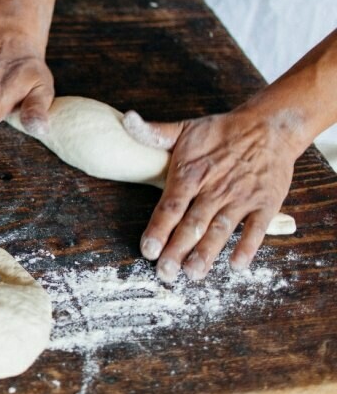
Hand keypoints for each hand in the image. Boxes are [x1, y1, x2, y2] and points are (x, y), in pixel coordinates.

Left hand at [124, 108, 301, 280]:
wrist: (268, 127)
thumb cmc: (220, 131)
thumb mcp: (184, 128)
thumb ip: (153, 133)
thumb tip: (125, 119)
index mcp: (191, 174)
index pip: (170, 206)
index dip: (159, 229)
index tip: (148, 250)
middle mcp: (214, 188)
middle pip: (192, 224)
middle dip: (177, 250)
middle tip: (164, 274)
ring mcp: (241, 197)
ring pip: (221, 230)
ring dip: (207, 253)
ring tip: (193, 274)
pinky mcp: (266, 203)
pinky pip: (257, 228)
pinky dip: (248, 246)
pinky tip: (236, 265)